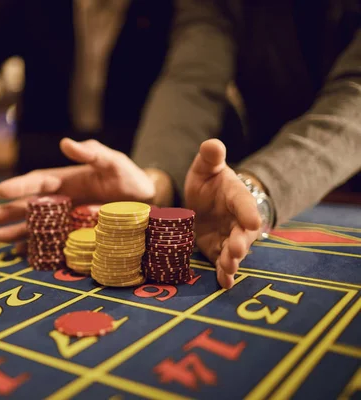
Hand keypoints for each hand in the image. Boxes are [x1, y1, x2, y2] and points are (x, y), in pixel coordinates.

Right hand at [0, 138, 167, 242]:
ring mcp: (65, 219)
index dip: (19, 186)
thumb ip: (92, 152)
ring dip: (16, 231)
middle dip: (7, 211)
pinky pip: (51, 242)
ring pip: (35, 225)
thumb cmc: (126, 176)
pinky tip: (21, 254)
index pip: (37, 182)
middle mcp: (60, 200)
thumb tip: (66, 143)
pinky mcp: (73, 235)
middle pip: (29, 206)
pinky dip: (37, 248)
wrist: (144, 201)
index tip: (0, 190)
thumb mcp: (113, 161)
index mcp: (64, 180)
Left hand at [184, 139, 261, 288]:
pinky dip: (225, 274)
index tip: (253, 221)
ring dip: (232, 260)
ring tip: (228, 266)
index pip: (245, 203)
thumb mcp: (206, 167)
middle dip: (241, 241)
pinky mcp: (218, 251)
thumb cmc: (209, 182)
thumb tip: (212, 144)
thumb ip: (210, 157)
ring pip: (234, 251)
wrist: (205, 202)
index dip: (248, 212)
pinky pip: (223, 263)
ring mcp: (229, 238)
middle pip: (243, 233)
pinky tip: (225, 283)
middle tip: (236, 249)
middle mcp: (237, 220)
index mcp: (236, 197)